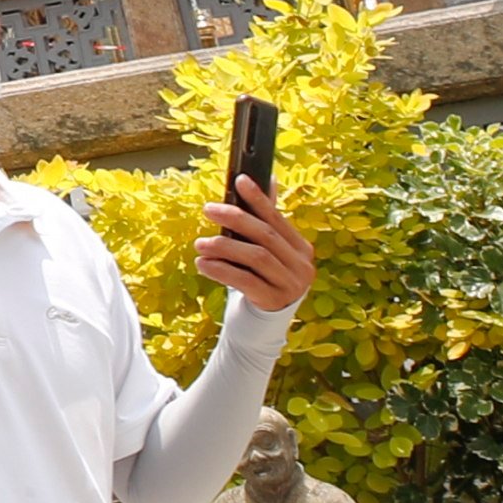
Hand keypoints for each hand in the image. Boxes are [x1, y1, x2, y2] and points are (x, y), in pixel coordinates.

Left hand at [198, 174, 314, 312]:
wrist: (262, 322)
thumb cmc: (261, 278)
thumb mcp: (266, 251)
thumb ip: (266, 221)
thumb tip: (267, 179)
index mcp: (302, 248)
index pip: (277, 218)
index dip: (258, 199)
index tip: (240, 181)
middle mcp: (302, 266)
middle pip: (266, 236)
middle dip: (235, 219)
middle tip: (208, 209)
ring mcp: (290, 285)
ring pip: (256, 257)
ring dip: (224, 246)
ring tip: (200, 243)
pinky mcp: (273, 301)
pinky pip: (245, 281)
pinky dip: (222, 270)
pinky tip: (203, 264)